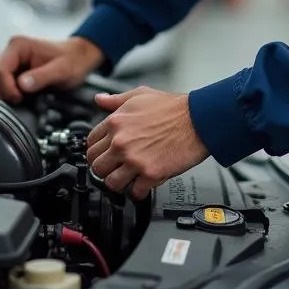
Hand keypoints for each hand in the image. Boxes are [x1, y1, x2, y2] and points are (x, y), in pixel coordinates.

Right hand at [0, 35, 104, 102]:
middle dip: (2, 92)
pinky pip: (0, 84)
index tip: (19, 98)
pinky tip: (21, 97)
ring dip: (3, 93)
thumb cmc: (73, 60)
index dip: (6, 88)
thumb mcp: (62, 70)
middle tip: (19, 101)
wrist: (79, 57)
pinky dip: (7, 93)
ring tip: (21, 99)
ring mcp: (10, 60)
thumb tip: (22, 85)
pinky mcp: (13, 70)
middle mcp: (11, 51)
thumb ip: (42, 77)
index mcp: (19, 45)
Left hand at [86, 85, 209, 199]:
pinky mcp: (150, 174)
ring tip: (128, 177)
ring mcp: (134, 160)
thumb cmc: (173, 108)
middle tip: (115, 167)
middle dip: (105, 168)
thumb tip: (100, 100)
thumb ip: (116, 100)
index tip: (104, 154)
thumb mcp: (140, 95)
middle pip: (96, 166)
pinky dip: (138, 191)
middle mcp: (121, 142)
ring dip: (119, 182)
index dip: (97, 150)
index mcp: (116, 122)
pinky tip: (143, 183)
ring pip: (110, 183)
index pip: (90, 144)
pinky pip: (134, 193)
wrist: (198, 120)